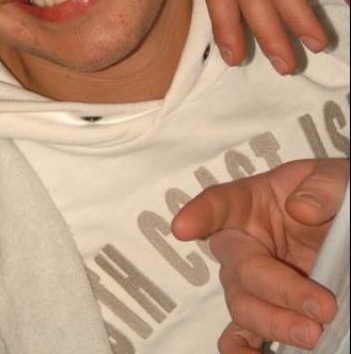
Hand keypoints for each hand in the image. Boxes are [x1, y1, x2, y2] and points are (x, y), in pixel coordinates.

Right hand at [172, 159, 348, 352]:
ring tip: (313, 334)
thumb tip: (301, 210)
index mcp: (248, 202)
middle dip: (277, 290)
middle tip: (322, 307)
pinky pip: (239, 335)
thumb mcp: (333, 180)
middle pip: (239, 268)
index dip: (198, 215)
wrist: (342, 228)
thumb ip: (321, 187)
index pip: (217, 204)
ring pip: (241, 305)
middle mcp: (242, 242)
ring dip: (273, 323)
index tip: (182, 229)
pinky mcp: (264, 310)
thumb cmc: (328, 195)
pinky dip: (242, 350)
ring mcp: (249, 280)